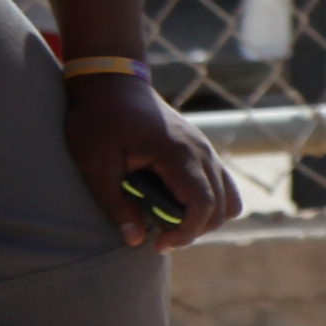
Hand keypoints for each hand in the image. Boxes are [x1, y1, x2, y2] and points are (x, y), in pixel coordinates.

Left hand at [63, 73, 244, 254]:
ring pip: (229, 198)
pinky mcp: (201, 148)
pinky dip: (208, 203)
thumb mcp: (95, 165)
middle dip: (195, 230)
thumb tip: (135, 240)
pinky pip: (222, 184)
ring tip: (172, 224)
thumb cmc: (97, 120)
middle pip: (222, 206)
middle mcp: (201, 151)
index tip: (159, 244)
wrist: (110, 82)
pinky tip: (177, 204)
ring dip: (206, 218)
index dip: (186, 232)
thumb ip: (116, 205)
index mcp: (177, 153)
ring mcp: (205, 148)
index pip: (202, 204)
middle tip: (160, 239)